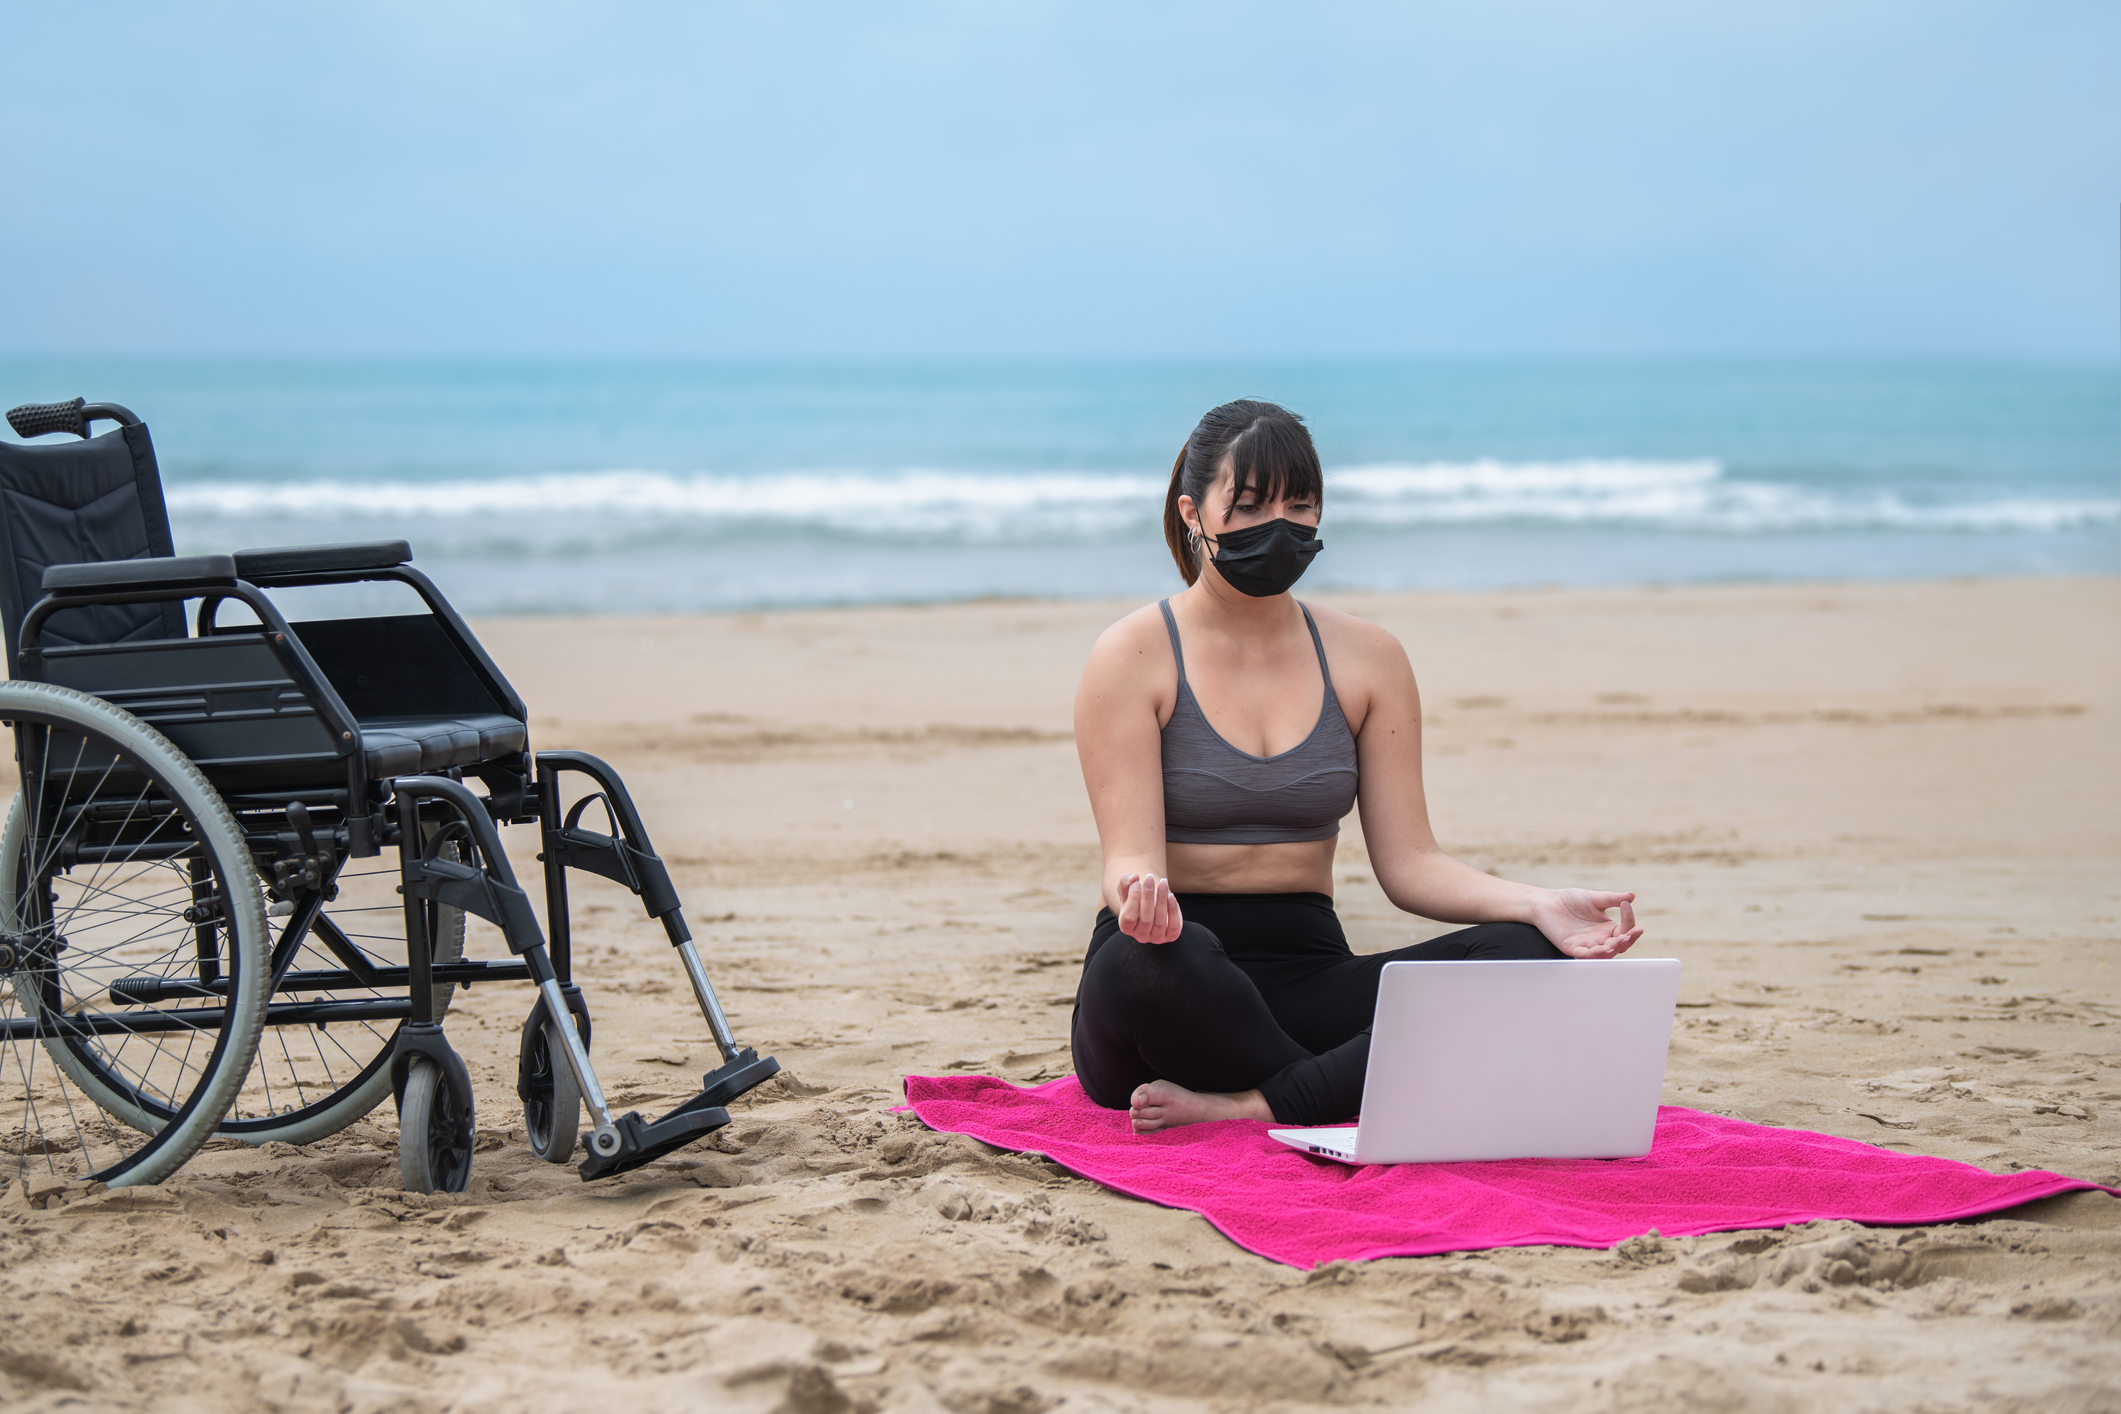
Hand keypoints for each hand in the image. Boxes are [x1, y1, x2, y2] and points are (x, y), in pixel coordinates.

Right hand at [1116, 873, 1183, 944]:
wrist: (1152, 902)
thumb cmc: (1137, 896)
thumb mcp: (1127, 889)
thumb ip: (1125, 882)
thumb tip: (1133, 877)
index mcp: (1126, 927)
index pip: (1129, 917)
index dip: (1133, 899)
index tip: (1137, 883)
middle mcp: (1140, 936)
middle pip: (1146, 919)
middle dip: (1148, 896)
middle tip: (1150, 878)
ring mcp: (1156, 938)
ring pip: (1160, 922)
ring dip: (1162, 900)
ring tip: (1163, 882)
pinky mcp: (1171, 935)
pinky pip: (1173, 926)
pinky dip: (1173, 910)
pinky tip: (1171, 896)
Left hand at [1527, 889, 1641, 958]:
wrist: (1547, 902)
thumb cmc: (1571, 900)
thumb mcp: (1595, 898)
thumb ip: (1612, 899)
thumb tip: (1632, 896)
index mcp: (1608, 928)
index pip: (1625, 931)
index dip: (1629, 921)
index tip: (1626, 905)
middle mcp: (1600, 939)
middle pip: (1619, 946)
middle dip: (1627, 940)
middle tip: (1630, 933)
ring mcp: (1586, 945)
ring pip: (1604, 954)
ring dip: (1613, 949)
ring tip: (1620, 940)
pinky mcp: (1571, 948)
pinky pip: (1585, 955)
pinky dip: (1595, 954)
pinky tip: (1603, 949)